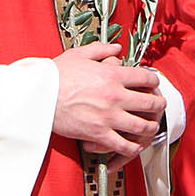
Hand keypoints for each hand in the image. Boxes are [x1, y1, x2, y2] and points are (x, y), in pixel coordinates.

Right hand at [52, 42, 167, 159]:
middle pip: (151, 103)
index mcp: (113, 75)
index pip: (147, 78)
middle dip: (158, 105)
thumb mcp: (79, 54)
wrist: (36, 96)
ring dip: (150, 127)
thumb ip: (101, 49)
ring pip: (142, 126)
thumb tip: (117, 48)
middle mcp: (115, 96)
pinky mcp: (98, 134)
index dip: (154, 82)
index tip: (153, 85)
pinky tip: (134, 145)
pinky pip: (123, 145)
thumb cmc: (55, 75)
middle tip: (158, 106)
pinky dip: (133, 147)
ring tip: (150, 126)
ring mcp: (108, 116)